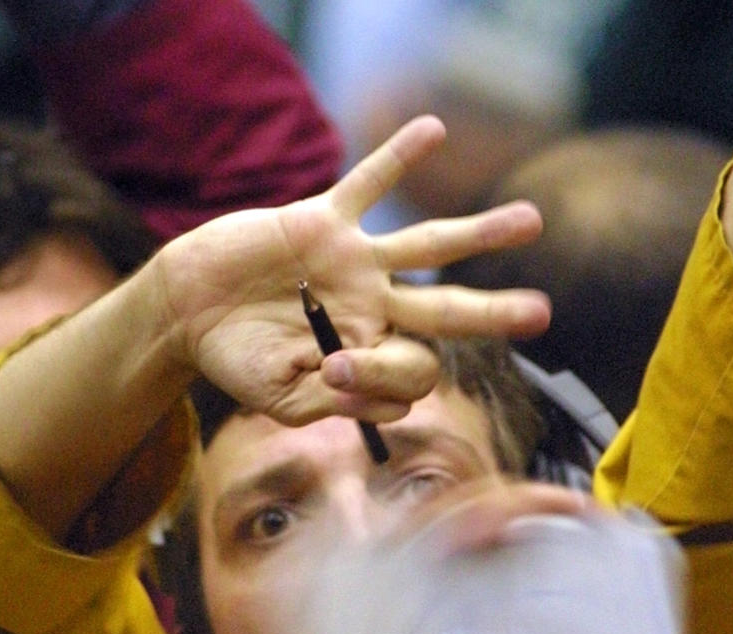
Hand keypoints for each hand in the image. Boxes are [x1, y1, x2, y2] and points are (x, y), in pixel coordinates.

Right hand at [151, 115, 551, 427]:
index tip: (333, 375)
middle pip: (448, 311)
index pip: (414, 369)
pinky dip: (397, 157)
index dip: (385, 377)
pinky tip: (434, 129)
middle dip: (494, 313)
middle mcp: (375, 307)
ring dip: (480, 235)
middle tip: (543, 312)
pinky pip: (368, 183)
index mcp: (370, 355)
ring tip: (532, 222)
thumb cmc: (238, 362)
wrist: (189, 313)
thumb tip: (387, 398)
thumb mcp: (286, 402)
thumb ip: (340, 404)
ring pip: (429, 246)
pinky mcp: (324, 222)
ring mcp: (354, 263)